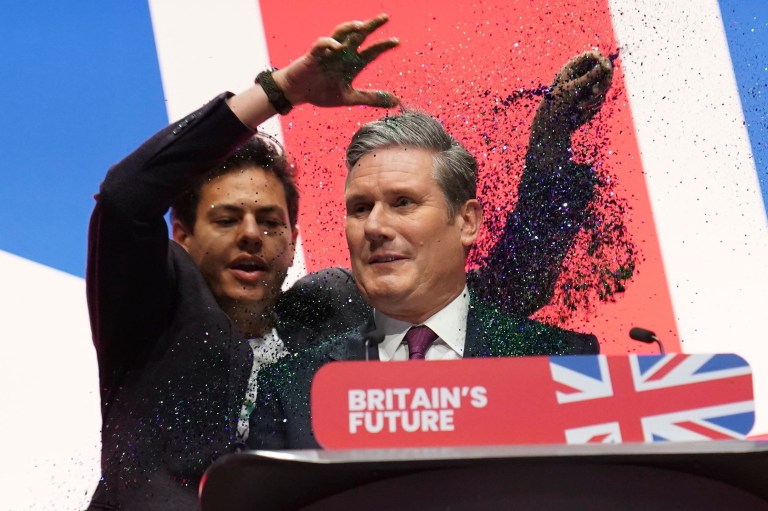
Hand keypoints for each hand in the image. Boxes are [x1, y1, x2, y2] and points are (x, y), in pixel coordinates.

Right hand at [273, 14, 399, 107]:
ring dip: (350, 28)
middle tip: (385, 17)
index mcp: (351, 63)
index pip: (371, 51)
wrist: (297, 93)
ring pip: (340, 33)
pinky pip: (322, 44)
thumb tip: (395, 102)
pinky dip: (330, 44)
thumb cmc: (322, 92)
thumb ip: (372, 98)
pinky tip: (338, 47)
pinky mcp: (313, 55)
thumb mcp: (350, 98)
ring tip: (361, 25)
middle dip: (371, 26)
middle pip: (359, 35)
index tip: (397, 41)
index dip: (383, 46)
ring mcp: (328, 53)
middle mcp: (342, 54)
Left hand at [532, 51, 613, 135]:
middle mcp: (583, 74)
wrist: (554, 123)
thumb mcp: (571, 90)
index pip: (593, 56)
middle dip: (603, 80)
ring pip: (605, 85)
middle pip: (604, 69)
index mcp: (574, 66)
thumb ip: (588, 78)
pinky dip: (594, 103)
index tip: (606, 68)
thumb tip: (604, 66)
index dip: (601, 61)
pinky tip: (582, 109)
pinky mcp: (593, 97)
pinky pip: (602, 97)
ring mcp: (589, 85)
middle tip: (595, 92)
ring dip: (596, 96)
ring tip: (580, 105)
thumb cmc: (557, 103)